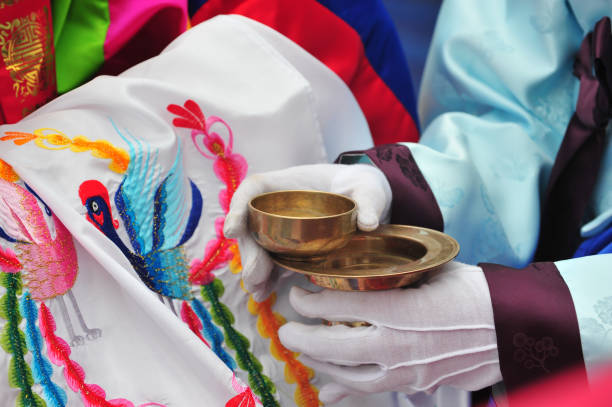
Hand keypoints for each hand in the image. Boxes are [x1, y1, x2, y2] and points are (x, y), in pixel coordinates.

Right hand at [224, 164, 391, 299]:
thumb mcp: (367, 189)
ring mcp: (279, 228)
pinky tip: (264, 293)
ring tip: (258, 290)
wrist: (363, 200)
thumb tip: (368, 223)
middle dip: (248, 251)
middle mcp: (275, 206)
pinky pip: (270, 261)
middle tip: (255, 276)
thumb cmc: (360, 186)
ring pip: (256, 247)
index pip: (252, 190)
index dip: (237, 208)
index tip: (232, 231)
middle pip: (250, 225)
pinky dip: (266, 277)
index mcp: (287, 184)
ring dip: (254, 269)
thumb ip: (368, 201)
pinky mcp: (287, 247)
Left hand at [278, 262, 501, 403]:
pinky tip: (328, 392)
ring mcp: (406, 371)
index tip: (298, 293)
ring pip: (349, 375)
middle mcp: (398, 345)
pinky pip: (373, 391)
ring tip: (303, 352)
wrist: (513, 328)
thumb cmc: (473, 292)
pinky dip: (346, 392)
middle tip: (286, 328)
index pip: (339, 306)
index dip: (310, 301)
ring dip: (320, 364)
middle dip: (303, 338)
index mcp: (400, 310)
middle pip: (335, 346)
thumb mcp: (432, 270)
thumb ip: (396, 272)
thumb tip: (367, 261)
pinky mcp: (416, 384)